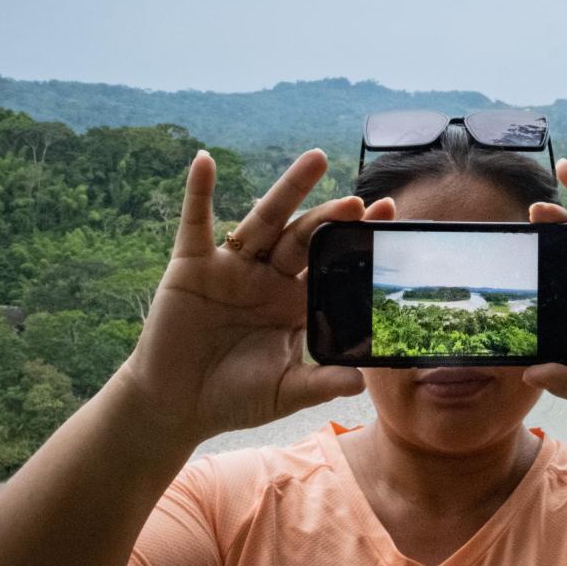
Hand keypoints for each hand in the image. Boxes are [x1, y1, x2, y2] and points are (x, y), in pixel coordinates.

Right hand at [118, 149, 396, 445]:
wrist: (177, 406)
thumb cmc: (235, 398)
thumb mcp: (285, 392)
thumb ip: (321, 383)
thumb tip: (361, 382)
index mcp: (296, 303)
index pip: (332, 264)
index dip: (357, 242)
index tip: (389, 215)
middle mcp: (269, 277)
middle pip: (305, 237)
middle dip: (331, 218)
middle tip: (358, 202)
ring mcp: (232, 268)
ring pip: (264, 220)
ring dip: (288, 189)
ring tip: (316, 159)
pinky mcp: (192, 266)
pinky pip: (195, 223)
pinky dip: (198, 192)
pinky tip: (205, 162)